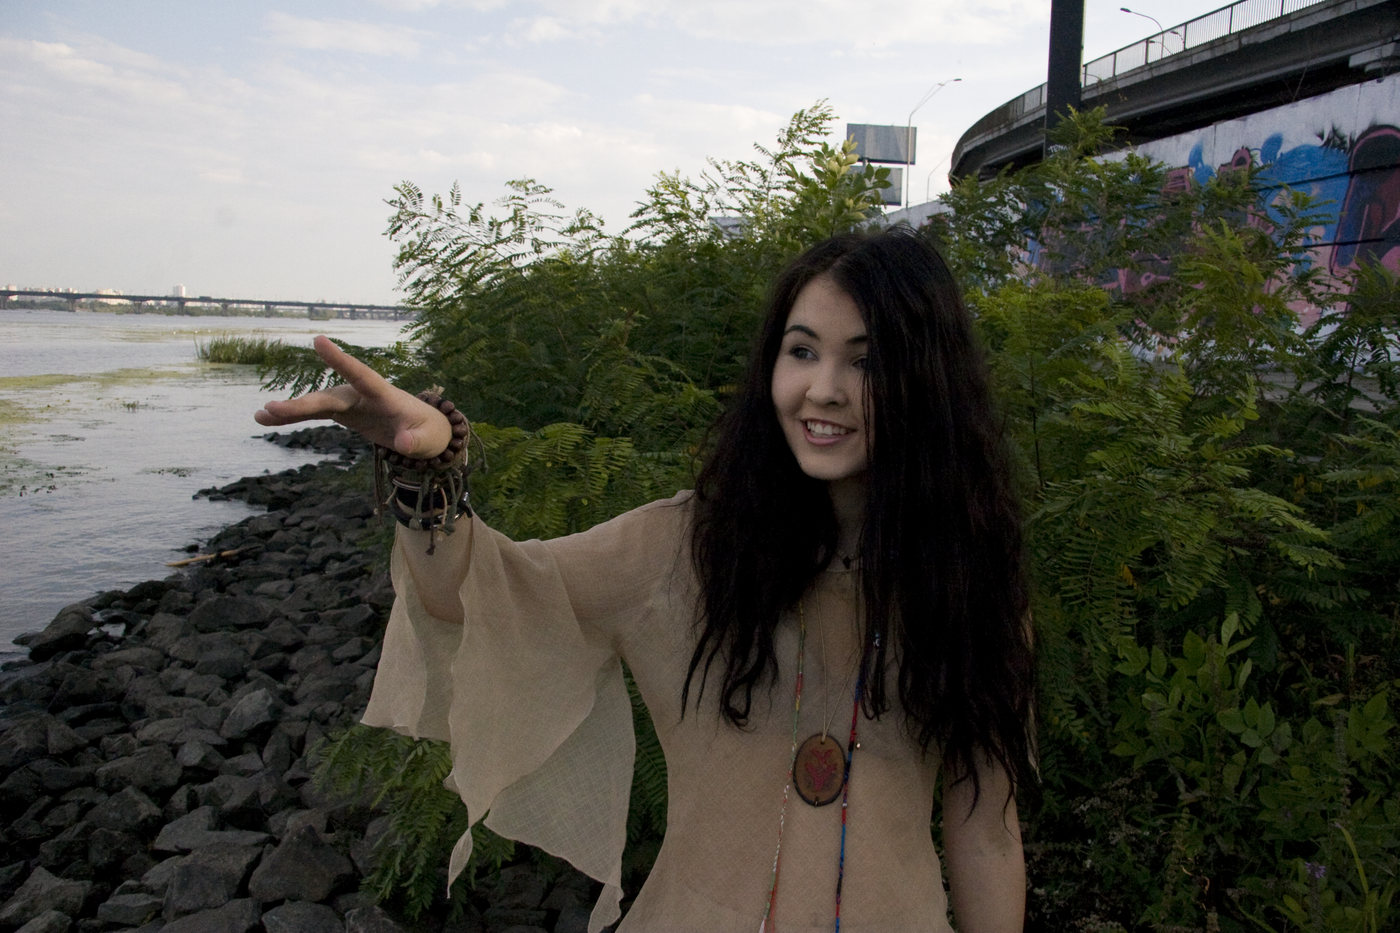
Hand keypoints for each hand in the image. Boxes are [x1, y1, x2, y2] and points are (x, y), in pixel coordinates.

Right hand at [253, 335, 452, 458]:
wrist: (422, 431)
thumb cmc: (428, 432)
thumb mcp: (429, 440)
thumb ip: (417, 442)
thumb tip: (404, 445)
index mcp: (385, 395)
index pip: (362, 375)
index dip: (341, 360)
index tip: (318, 340)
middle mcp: (362, 394)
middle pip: (330, 397)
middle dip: (303, 403)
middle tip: (272, 408)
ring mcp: (350, 401)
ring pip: (316, 404)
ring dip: (290, 410)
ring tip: (261, 416)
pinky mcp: (342, 412)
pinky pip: (313, 413)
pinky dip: (292, 417)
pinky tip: (265, 419)